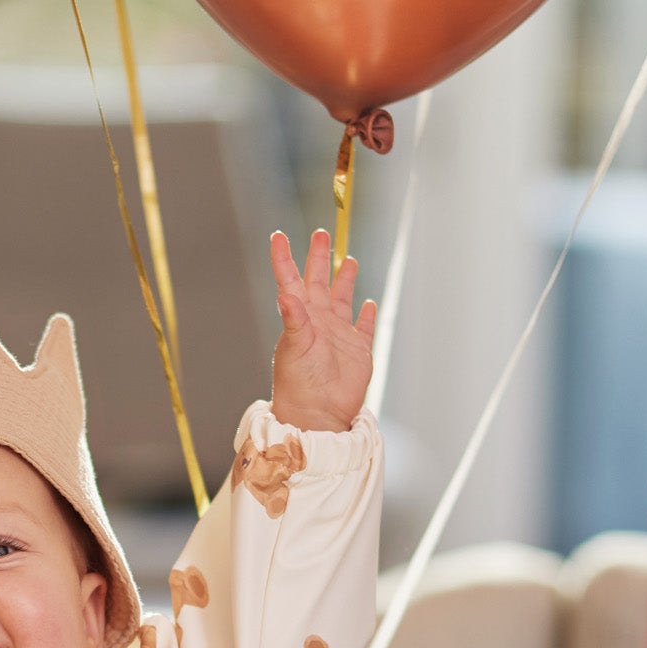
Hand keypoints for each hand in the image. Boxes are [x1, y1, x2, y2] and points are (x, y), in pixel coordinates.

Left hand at [268, 229, 376, 432]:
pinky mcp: (358, 350)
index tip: (277, 235)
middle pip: (319, 282)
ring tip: (348, 260)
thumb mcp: (295, 349)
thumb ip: (294, 320)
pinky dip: (367, 315)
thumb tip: (286, 294)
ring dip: (345, 280)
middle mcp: (318, 322)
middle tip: (321, 234)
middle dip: (320, 258)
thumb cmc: (299, 385)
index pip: (290, 280)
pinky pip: (364, 327)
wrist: (318, 414)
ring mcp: (338, 335)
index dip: (284, 258)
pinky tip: (368, 303)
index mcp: (299, 318)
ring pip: (342, 299)